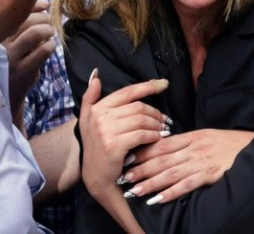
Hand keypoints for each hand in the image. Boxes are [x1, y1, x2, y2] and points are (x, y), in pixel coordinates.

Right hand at [3, 0, 55, 111]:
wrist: (6, 91)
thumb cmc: (13, 60)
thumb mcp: (14, 40)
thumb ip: (27, 21)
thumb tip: (45, 3)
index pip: (16, 12)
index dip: (34, 5)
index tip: (45, 5)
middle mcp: (1, 43)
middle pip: (28, 20)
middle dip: (44, 19)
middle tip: (49, 25)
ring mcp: (11, 57)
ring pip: (35, 33)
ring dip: (48, 31)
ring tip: (51, 34)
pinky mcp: (23, 70)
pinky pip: (43, 51)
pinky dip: (51, 45)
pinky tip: (49, 47)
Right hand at [79, 70, 171, 197]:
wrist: (96, 178)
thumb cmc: (98, 148)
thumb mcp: (88, 121)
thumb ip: (91, 98)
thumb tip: (96, 75)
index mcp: (96, 108)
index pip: (127, 92)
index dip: (148, 86)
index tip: (164, 84)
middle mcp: (99, 117)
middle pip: (138, 107)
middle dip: (156, 113)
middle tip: (165, 120)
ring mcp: (105, 131)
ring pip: (142, 120)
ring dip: (157, 125)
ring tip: (164, 129)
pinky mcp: (114, 145)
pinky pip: (142, 134)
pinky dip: (154, 136)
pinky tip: (158, 138)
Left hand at [117, 129, 253, 203]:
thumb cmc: (232, 145)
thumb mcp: (209, 138)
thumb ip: (189, 143)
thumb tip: (167, 149)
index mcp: (194, 136)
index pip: (163, 144)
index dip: (144, 152)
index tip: (127, 158)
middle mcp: (196, 147)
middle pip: (162, 159)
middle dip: (141, 168)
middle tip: (123, 176)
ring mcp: (203, 160)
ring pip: (171, 172)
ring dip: (150, 182)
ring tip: (134, 191)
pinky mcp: (211, 174)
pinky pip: (187, 184)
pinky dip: (171, 192)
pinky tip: (158, 200)